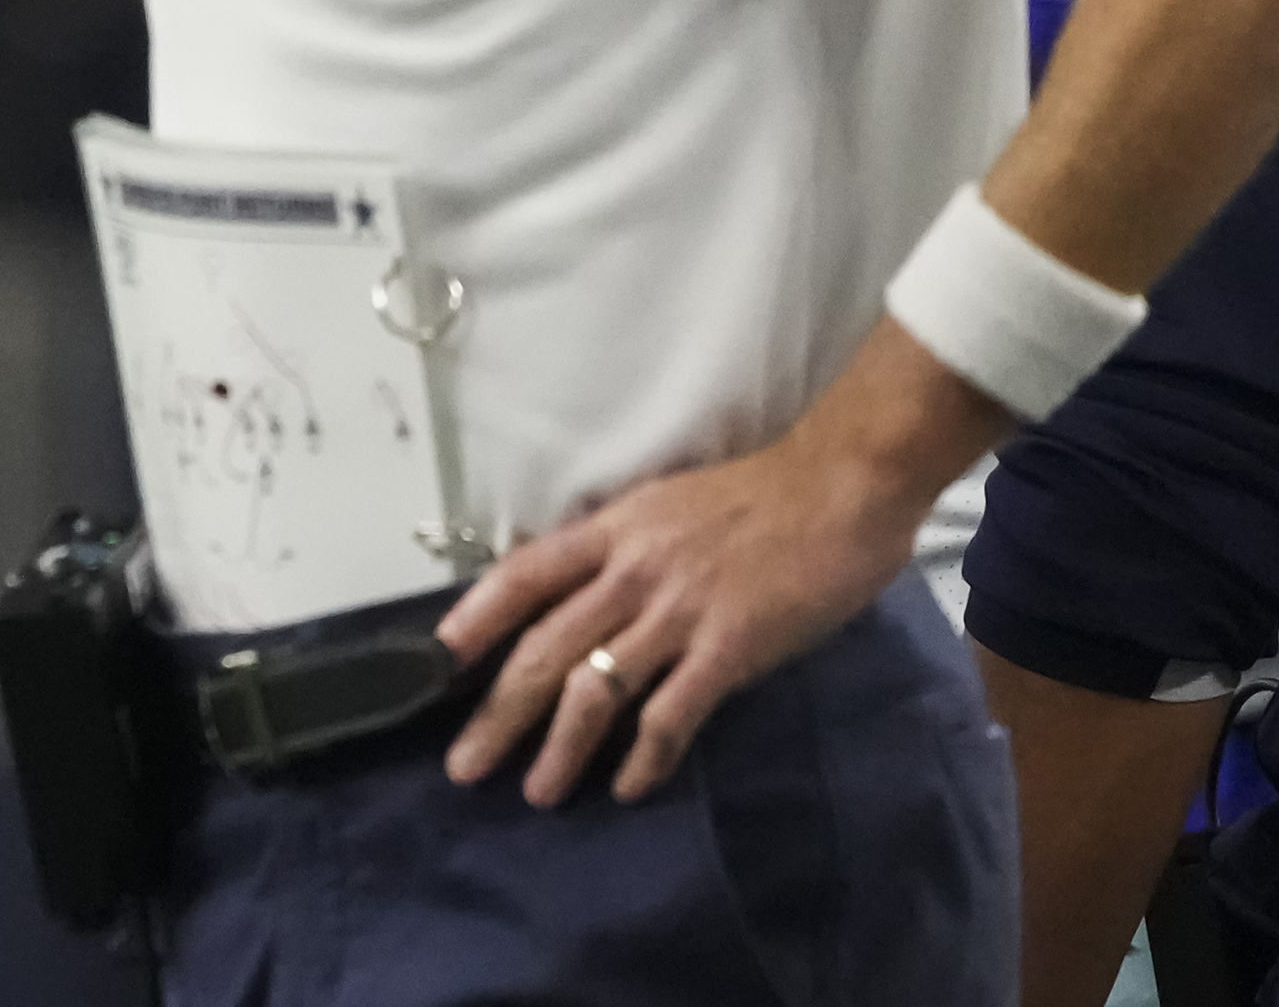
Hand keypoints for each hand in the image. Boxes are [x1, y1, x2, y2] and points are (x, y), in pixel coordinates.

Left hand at [435, 321, 1002, 805]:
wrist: (839, 488)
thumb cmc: (756, 498)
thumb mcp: (663, 506)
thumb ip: (619, 549)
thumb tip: (578, 592)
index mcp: (612, 531)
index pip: (524, 574)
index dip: (476, 616)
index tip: (440, 660)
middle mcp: (631, 572)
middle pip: (545, 647)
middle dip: (499, 712)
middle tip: (466, 765)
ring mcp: (679, 612)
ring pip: (597, 689)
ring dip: (561, 748)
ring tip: (539, 790)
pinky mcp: (730, 649)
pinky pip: (672, 714)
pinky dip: (645, 756)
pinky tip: (627, 787)